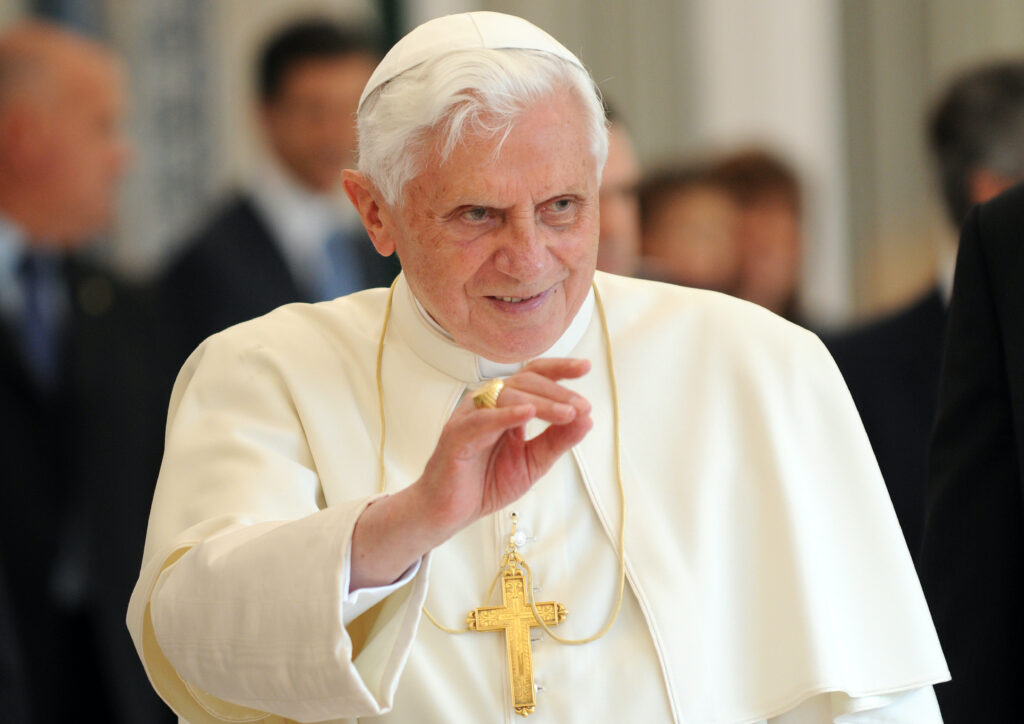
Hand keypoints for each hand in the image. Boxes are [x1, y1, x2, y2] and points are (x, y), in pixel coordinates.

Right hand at [418, 357, 592, 538]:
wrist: (450, 512)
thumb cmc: (485, 483)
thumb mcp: (533, 462)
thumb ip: (557, 441)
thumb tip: (588, 420)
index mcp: (506, 406)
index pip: (534, 377)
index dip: (559, 369)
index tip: (585, 367)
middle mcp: (487, 404)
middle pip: (525, 382)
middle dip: (558, 392)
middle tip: (582, 406)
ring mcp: (470, 416)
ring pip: (507, 395)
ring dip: (542, 403)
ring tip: (567, 414)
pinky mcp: (456, 435)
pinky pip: (482, 419)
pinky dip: (506, 414)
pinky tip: (528, 413)